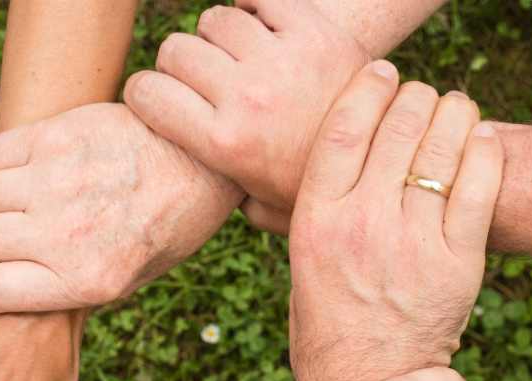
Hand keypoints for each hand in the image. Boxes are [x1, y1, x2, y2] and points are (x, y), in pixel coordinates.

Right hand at [0, 103, 243, 312]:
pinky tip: (17, 172)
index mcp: (85, 281)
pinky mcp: (55, 136)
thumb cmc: (166, 227)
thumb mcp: (129, 280)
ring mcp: (57, 181)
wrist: (203, 163)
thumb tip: (2, 290)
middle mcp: (65, 234)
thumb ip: (67, 289)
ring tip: (13, 203)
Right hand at [125, 0, 368, 234]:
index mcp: (224, 144)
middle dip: (179, 65)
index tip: (158, 99)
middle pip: (176, 51)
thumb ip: (220, 193)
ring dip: (218, 36)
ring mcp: (282, 61)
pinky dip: (253, 5)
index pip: (145, 93)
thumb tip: (189, 185)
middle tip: (202, 81)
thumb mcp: (260, 209)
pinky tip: (260, 26)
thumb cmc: (315, 189)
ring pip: (214, 20)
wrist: (387, 162)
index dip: (144, 93)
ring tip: (236, 56)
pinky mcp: (316, 33)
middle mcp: (247, 98)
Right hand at [287, 64, 502, 380]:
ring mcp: (413, 245)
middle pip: (398, 126)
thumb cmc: (326, 326)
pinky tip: (481, 138)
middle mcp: (362, 227)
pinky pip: (480, 185)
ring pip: (442, 147)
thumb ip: (308, 213)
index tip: (382, 72)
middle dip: (415, 97)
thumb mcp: (299, 265)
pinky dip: (485, 150)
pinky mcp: (458, 265)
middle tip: (421, 96)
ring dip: (454, 113)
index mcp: (314, 223)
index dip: (367, 87)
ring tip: (455, 108)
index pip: (343, 128)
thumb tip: (313, 162)